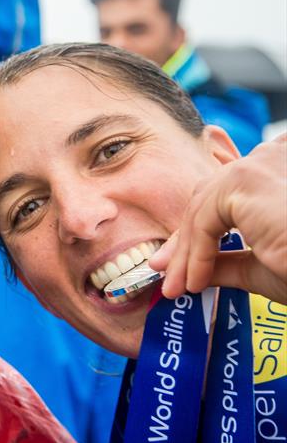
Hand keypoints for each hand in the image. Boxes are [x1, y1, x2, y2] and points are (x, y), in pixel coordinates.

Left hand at [151, 134, 286, 303]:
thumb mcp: (264, 265)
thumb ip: (227, 260)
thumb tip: (194, 271)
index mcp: (280, 168)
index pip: (227, 193)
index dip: (198, 229)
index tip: (178, 264)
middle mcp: (272, 156)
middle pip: (210, 196)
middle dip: (185, 239)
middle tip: (167, 275)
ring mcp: (260, 164)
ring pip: (203, 209)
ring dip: (187, 252)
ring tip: (179, 287)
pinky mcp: (247, 182)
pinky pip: (204, 220)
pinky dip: (195, 253)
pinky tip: (194, 282)